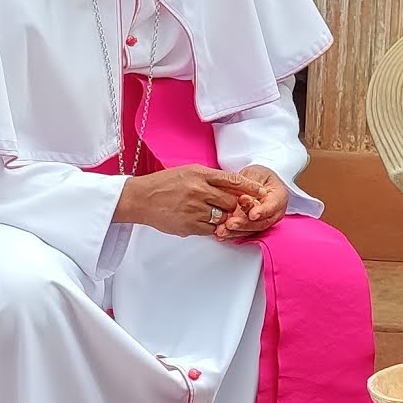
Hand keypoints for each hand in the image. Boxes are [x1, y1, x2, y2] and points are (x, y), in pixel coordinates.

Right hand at [115, 165, 266, 236]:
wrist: (141, 198)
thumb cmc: (163, 184)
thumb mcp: (188, 172)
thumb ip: (209, 178)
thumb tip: (232, 185)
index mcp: (199, 174)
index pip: (232, 180)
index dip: (250, 187)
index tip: (261, 192)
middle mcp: (198, 191)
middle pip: (230, 202)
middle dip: (235, 206)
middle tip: (235, 208)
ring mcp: (194, 209)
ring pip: (222, 218)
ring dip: (223, 218)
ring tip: (215, 215)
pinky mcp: (189, 225)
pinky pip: (211, 230)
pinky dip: (212, 228)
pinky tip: (206, 223)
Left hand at [215, 165, 289, 238]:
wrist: (258, 181)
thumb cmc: (259, 175)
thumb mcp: (256, 173)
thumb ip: (251, 186)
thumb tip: (244, 199)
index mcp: (279, 197)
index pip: (272, 206)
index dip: (262, 212)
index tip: (252, 214)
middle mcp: (273, 213)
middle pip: (261, 223)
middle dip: (244, 224)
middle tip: (231, 223)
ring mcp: (262, 221)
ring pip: (251, 230)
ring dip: (235, 232)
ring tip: (222, 230)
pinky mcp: (251, 226)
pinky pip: (242, 232)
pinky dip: (231, 233)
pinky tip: (221, 233)